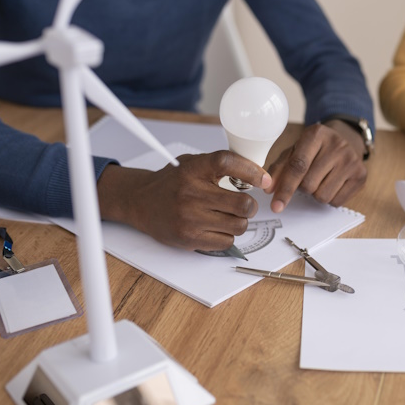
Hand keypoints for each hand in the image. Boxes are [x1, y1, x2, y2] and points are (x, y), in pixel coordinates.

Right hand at [97, 151, 270, 250]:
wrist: (140, 202)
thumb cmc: (172, 182)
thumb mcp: (192, 163)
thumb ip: (219, 165)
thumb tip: (258, 173)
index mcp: (193, 169)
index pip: (227, 162)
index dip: (251, 170)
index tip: (264, 180)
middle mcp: (190, 193)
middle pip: (242, 203)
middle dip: (250, 205)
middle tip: (245, 204)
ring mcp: (189, 218)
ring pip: (238, 225)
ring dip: (239, 222)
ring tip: (228, 216)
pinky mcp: (188, 238)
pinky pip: (226, 241)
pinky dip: (227, 235)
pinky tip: (216, 227)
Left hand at [265, 121, 366, 211]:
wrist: (346, 140)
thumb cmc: (316, 149)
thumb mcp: (295, 151)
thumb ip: (280, 168)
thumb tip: (268, 189)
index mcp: (316, 134)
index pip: (298, 166)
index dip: (285, 188)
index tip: (276, 205)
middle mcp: (337, 145)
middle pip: (309, 185)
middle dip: (303, 187)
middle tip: (308, 176)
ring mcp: (352, 160)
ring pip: (322, 196)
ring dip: (316, 193)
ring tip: (321, 179)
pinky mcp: (361, 175)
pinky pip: (336, 201)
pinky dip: (330, 197)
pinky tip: (333, 183)